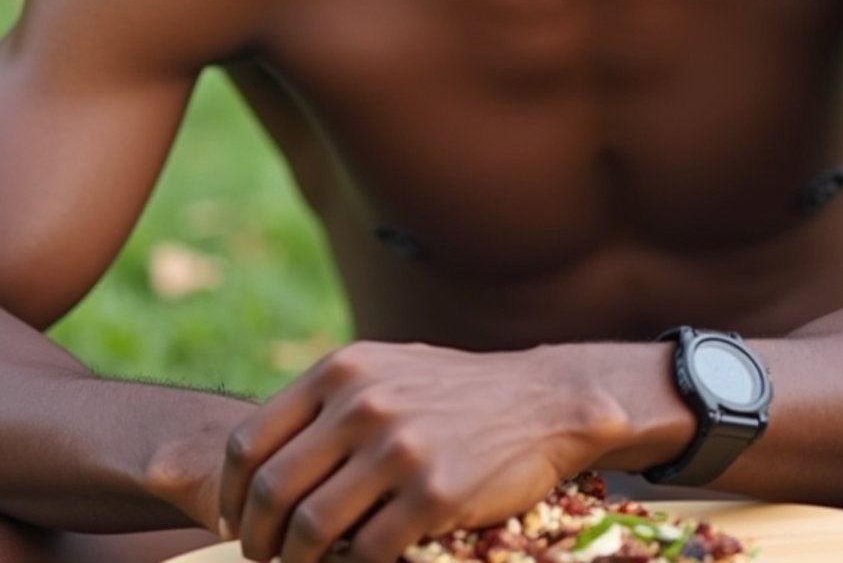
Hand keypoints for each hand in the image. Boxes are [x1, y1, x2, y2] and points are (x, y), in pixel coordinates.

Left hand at [217, 339, 625, 562]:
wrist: (542, 400)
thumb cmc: (454, 392)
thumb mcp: (385, 369)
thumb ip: (328, 402)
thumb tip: (260, 461)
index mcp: (341, 370)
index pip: (248, 440)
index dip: (229, 493)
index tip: (230, 520)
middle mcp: (362, 403)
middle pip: (269, 490)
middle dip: (255, 538)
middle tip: (261, 556)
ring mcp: (399, 448)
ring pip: (310, 529)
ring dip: (295, 562)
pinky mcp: (435, 492)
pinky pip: (367, 553)